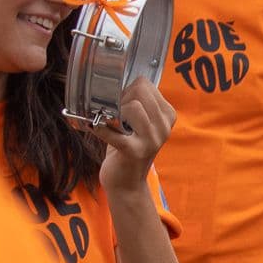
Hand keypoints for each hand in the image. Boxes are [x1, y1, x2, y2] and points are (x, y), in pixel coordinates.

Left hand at [96, 78, 175, 195]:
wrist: (127, 182)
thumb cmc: (128, 147)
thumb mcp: (141, 123)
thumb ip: (137, 103)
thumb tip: (116, 79)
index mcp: (167, 116)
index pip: (146, 84)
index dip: (128, 89)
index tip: (121, 103)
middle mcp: (164, 127)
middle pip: (140, 92)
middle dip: (120, 98)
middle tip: (114, 113)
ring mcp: (152, 140)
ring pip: (132, 106)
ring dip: (114, 111)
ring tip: (111, 123)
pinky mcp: (135, 151)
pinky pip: (113, 128)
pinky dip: (100, 127)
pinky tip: (95, 127)